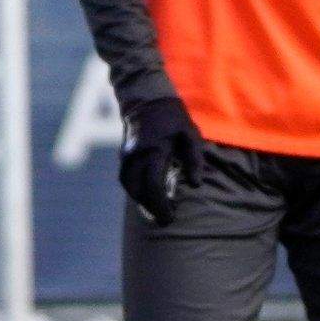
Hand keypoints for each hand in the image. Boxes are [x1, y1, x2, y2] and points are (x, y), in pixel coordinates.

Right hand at [119, 94, 201, 226]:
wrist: (146, 101)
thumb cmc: (173, 118)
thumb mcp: (190, 134)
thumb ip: (194, 159)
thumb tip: (196, 184)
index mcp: (153, 152)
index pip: (153, 186)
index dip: (161, 205)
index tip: (170, 217)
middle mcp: (135, 156)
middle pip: (137, 191)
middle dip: (150, 208)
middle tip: (166, 220)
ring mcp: (126, 156)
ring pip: (128, 186)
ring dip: (141, 201)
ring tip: (158, 210)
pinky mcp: (123, 156)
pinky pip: (126, 179)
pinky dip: (136, 190)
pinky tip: (149, 197)